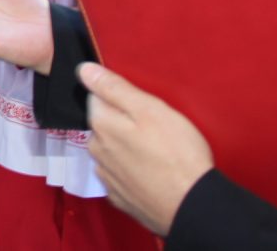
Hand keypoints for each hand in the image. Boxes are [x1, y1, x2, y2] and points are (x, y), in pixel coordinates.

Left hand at [81, 63, 212, 235]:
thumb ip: (114, 88)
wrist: (192, 207)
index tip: (139, 103)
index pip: (96, 97)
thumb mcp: (150, 109)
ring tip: (154, 150)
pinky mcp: (119, 196)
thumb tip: (83, 70)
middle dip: (120, 120)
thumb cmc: (176, 153)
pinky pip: (118, 173)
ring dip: (124, 146)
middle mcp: (96, 150)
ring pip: (110, 149)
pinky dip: (129, 169)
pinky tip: (149, 171)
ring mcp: (106, 176)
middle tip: (152, 126)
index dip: (117, 95)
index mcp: (101, 124)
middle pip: (102, 124)